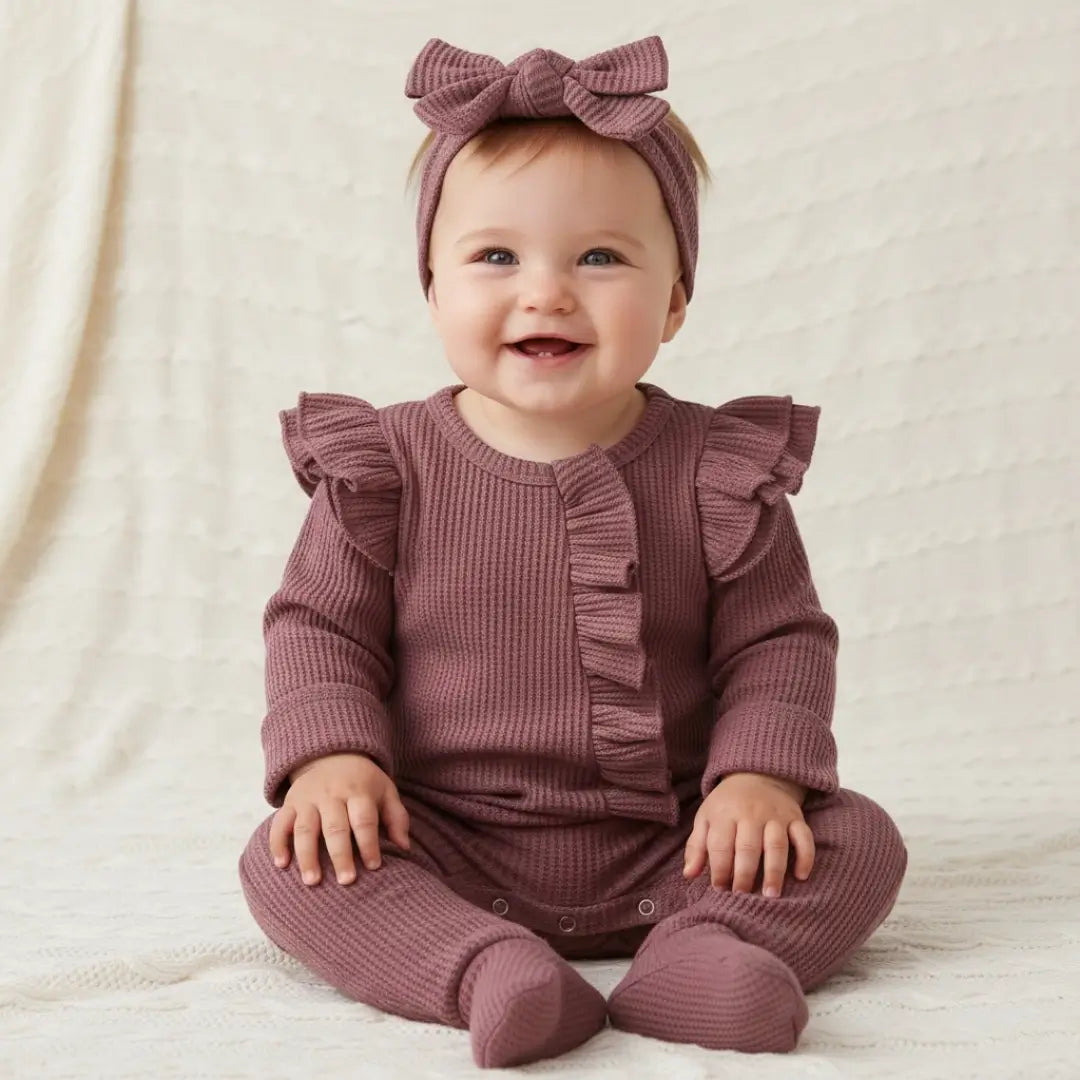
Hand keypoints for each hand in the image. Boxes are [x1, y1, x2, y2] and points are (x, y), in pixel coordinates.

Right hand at [269, 752, 410, 886]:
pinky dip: (277, 843)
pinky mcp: (289, 803)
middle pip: (335, 827)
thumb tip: (405, 847)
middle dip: (340, 855)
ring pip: (305, 829)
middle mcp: (331, 794)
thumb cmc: (363, 781)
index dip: (369, 844)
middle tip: (346, 881)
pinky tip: (281, 864)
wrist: (332, 754)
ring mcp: (308, 799)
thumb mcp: (385, 790)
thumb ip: (396, 817)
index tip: (374, 867)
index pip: (364, 820)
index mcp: (359, 792)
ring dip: (307, 856)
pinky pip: (279, 823)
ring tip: (312, 882)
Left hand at [683, 772, 813, 897]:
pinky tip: (801, 876)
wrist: (756, 775)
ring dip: (774, 871)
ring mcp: (776, 816)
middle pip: (748, 847)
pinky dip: (805, 857)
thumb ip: (696, 846)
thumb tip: (688, 875)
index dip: (719, 870)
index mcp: (725, 814)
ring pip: (777, 844)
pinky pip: (804, 837)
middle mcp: (751, 814)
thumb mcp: (706, 818)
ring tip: (770, 895)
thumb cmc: (727, 805)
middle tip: (742, 897)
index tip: (719, 890)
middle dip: (744, 875)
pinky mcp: (796, 818)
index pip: (720, 845)